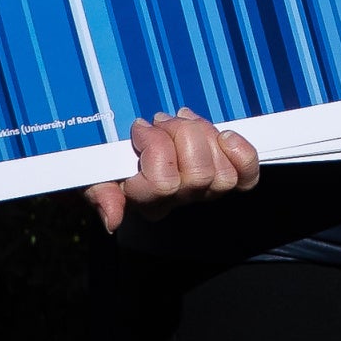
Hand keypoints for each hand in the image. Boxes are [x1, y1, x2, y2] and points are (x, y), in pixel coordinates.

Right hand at [87, 109, 259, 231]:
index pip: (163, 184)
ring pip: (222, 173)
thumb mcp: (94, 172)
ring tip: (184, 121)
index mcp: (146, 200)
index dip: (155, 148)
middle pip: (199, 175)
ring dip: (205, 136)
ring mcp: (204, 189)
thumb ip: (100, 192)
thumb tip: (112, 219)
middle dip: (182, 135)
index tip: (139, 128)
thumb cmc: (110, 158)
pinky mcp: (227, 174)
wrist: (132, 141)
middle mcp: (178, 199)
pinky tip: (224, 136)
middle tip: (162, 120)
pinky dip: (241, 153)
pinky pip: (246, 175)